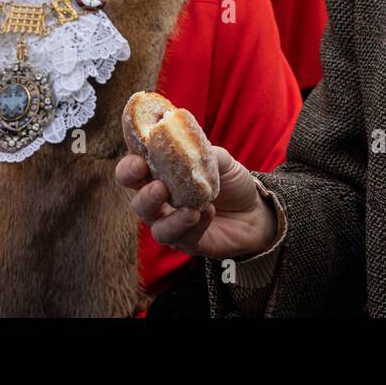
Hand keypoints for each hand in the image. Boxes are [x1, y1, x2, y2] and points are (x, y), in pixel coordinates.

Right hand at [116, 145, 278, 258]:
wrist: (255, 210)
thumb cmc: (230, 181)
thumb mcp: (221, 160)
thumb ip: (202, 151)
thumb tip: (188, 142)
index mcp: (161, 175)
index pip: (135, 170)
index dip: (130, 166)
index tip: (139, 160)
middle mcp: (160, 201)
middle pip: (136, 200)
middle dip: (142, 194)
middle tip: (158, 186)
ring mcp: (172, 223)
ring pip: (154, 225)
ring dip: (169, 217)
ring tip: (188, 207)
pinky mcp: (188, 242)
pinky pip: (182, 237)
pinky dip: (193, 224)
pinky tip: (208, 212)